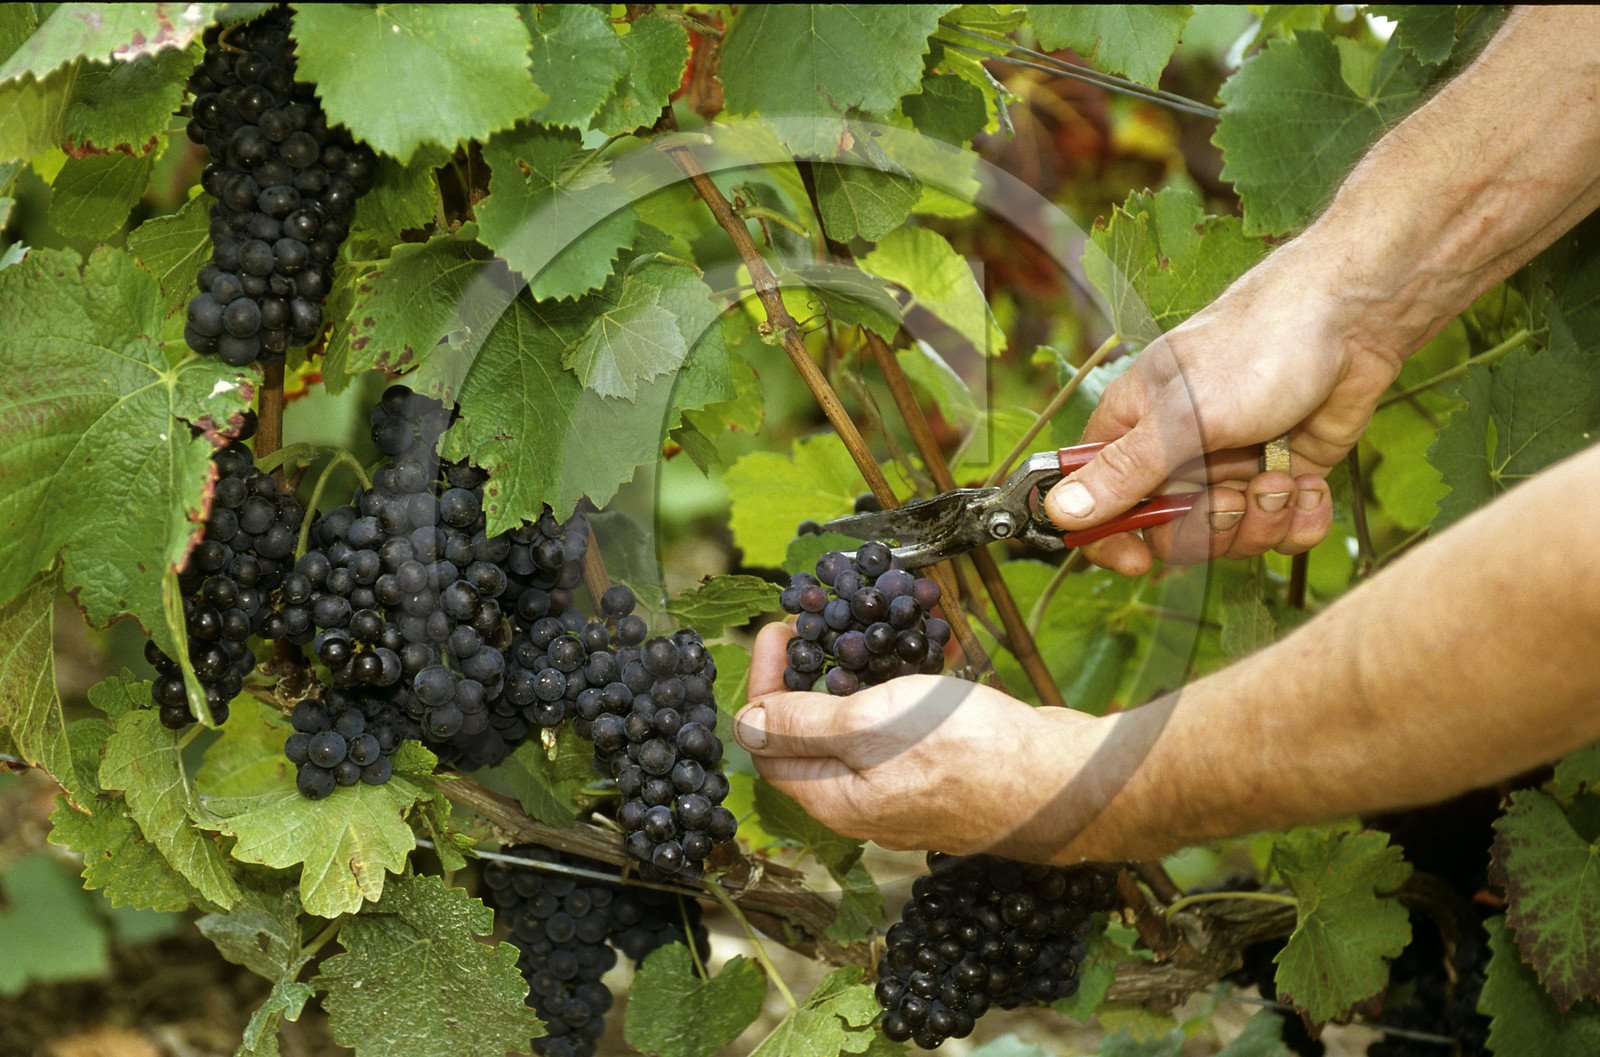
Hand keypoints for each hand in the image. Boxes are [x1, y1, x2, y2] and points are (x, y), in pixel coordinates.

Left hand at [734, 622, 1120, 863]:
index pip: (769, 743)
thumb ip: (804, 725)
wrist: (1066, 780)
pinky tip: (918, 649)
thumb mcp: (872, 727)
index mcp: (835, 800)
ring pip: (862, 727)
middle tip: (816, 624)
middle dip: (807, 673)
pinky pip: (907, 725)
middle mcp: (865, 801)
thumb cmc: (971, 754)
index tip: (780, 630)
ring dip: (857, 674)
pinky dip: (903, 685)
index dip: (764, 683)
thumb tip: (744, 722)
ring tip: (864, 627)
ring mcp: (907, 787)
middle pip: (811, 736)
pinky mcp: (944, 769)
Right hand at [1044, 240, 1404, 574]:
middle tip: (1233, 496)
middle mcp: (1178, 456)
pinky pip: (1282, 531)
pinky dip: (1302, 519)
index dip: (1112, 540)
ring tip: (1282, 479)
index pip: (1099, 503)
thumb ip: (1123, 472)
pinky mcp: (1282, 477)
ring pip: (1231, 539)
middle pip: (1170, 536)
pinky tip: (1311, 485)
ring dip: (1263, 520)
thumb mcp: (1182, 417)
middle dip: (1210, 528)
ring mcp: (1231, 468)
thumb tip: (1060, 513)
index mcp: (1134, 432)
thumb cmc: (1254, 349)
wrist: (1351, 322)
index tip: (1140, 562)